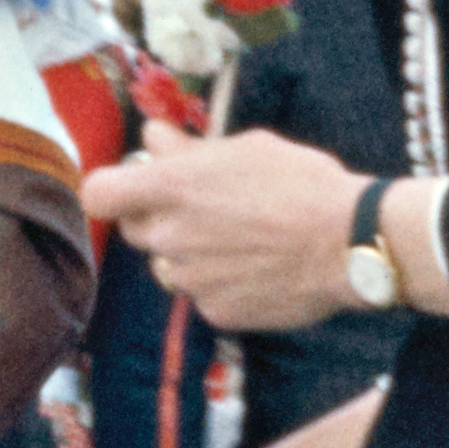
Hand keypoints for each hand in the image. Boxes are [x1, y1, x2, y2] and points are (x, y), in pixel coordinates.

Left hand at [85, 133, 368, 332]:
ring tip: (240, 242)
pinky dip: (222, 284)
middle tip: (204, 211)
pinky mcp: (214, 310)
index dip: (113, 190)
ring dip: (190, 255)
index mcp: (169, 189)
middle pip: (135, 231)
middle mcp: (169, 236)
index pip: (98, 194)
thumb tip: (151, 137)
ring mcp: (189, 278)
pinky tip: (258, 270)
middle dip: (158, 220)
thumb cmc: (302, 184)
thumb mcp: (245, 148)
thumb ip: (187, 148)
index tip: (134, 187)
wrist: (351, 243)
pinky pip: (203, 295)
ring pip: (169, 265)